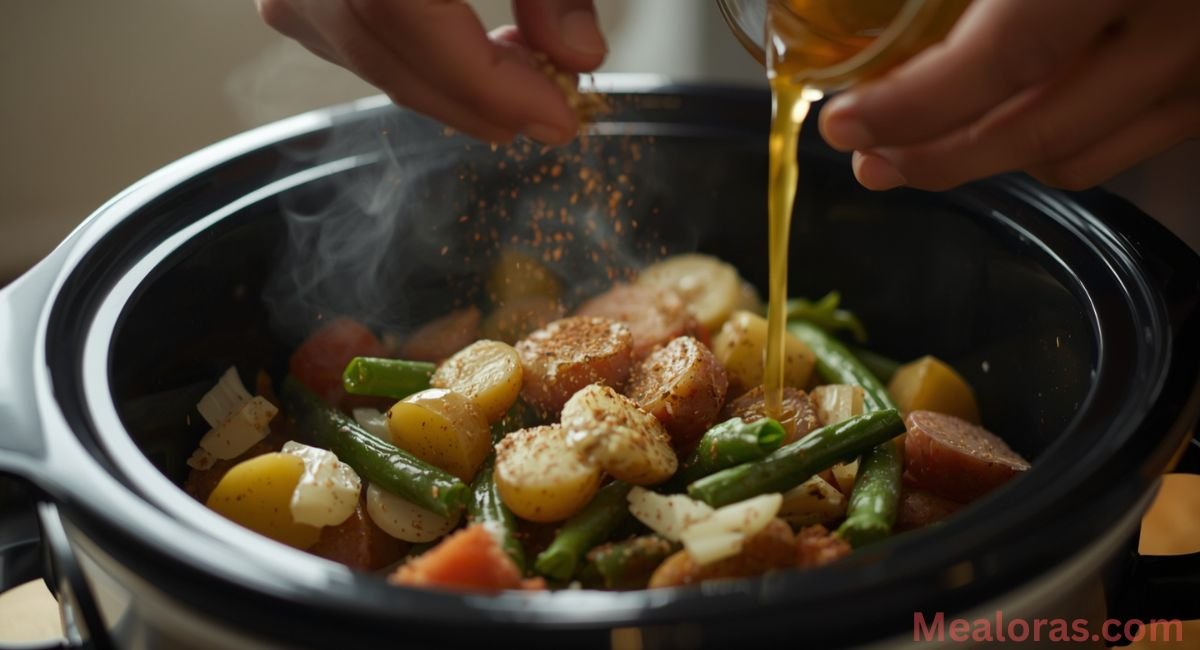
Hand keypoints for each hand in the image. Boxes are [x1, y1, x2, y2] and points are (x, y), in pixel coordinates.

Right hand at [255, 0, 606, 144]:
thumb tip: (578, 56)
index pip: (417, 30)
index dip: (492, 87)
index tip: (557, 119)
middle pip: (386, 53)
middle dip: (475, 99)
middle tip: (548, 113)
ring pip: (365, 53)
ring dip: (446, 82)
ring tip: (518, 76)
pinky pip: (342, 37)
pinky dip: (409, 56)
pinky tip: (464, 52)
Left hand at [818, 0, 1199, 190]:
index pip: (1007, 56)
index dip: (914, 104)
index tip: (846, 121)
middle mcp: (1180, 20)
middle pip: (1036, 128)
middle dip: (932, 156)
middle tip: (868, 157)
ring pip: (1075, 152)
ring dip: (983, 160)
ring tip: (911, 149)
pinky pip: (1120, 142)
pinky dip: (1046, 146)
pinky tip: (996, 124)